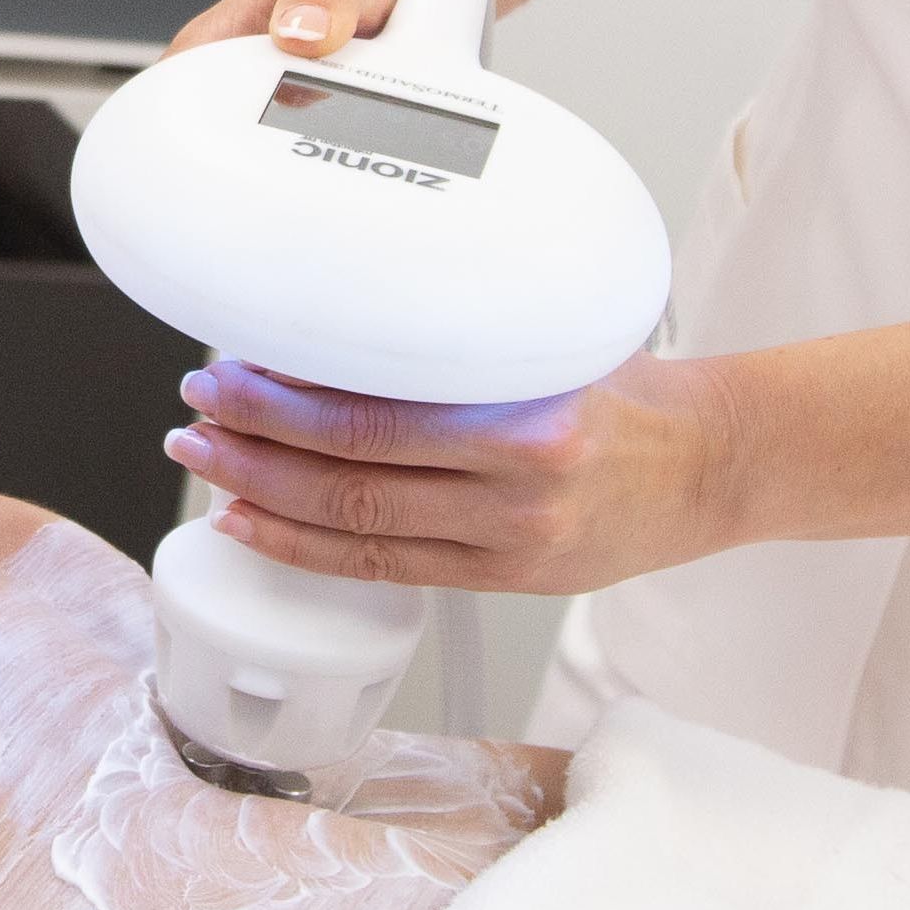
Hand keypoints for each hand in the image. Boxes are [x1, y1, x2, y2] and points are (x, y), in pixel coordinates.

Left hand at [161, 350, 749, 595]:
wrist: (712, 465)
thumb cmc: (628, 390)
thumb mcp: (551, 341)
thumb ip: (457, 343)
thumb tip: (333, 327)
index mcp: (529, 419)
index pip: (377, 416)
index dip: (286, 403)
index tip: (229, 371)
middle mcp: (517, 491)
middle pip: (352, 477)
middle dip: (256, 447)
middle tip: (197, 415)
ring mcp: (510, 546)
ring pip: (359, 530)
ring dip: (267, 499)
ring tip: (209, 466)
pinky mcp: (506, 582)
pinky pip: (387, 567)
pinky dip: (311, 549)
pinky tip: (260, 524)